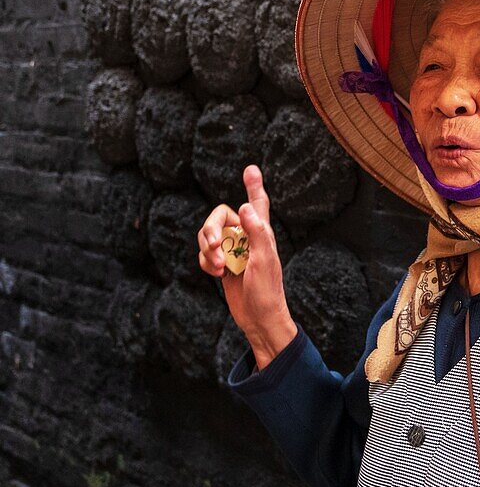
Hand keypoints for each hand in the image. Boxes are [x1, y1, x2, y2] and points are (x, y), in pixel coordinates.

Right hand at [197, 164, 296, 369]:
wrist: (258, 318)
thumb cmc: (267, 290)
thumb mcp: (264, 260)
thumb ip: (256, 232)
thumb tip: (244, 208)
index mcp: (261, 232)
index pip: (257, 203)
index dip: (253, 186)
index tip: (250, 169)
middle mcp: (246, 237)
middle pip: (219, 217)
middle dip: (210, 230)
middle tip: (214, 247)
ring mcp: (232, 251)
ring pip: (208, 236)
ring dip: (207, 250)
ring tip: (218, 268)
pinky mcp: (222, 264)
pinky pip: (204, 254)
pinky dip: (205, 262)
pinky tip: (216, 275)